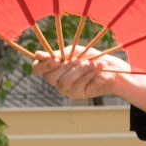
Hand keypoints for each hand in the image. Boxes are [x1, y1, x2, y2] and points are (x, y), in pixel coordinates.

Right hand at [30, 45, 145, 112]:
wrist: (109, 67)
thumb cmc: (89, 57)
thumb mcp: (73, 52)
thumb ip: (57, 55)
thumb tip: (37, 54)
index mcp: (52, 67)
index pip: (37, 69)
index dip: (43, 65)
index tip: (55, 59)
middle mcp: (55, 79)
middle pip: (50, 77)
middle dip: (67, 66)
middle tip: (80, 59)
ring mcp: (65, 89)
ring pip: (64, 82)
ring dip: (80, 70)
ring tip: (92, 63)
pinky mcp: (76, 94)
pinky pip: (77, 85)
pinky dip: (88, 74)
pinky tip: (97, 68)